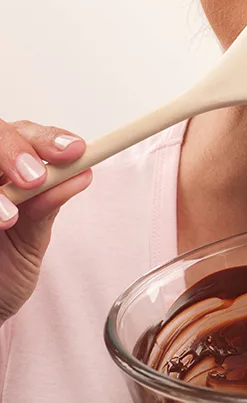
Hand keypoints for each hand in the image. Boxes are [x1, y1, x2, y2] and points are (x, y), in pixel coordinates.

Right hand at [0, 119, 91, 324]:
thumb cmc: (4, 269)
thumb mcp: (30, 239)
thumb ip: (46, 205)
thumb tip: (82, 173)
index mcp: (6, 168)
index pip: (24, 134)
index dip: (47, 138)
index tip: (74, 151)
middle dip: (15, 149)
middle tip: (35, 178)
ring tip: (9, 217)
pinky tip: (0, 221)